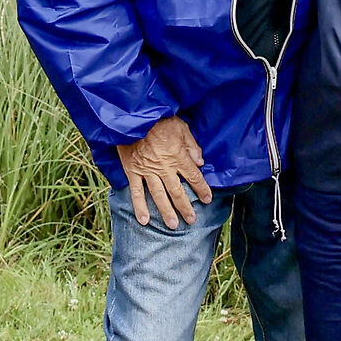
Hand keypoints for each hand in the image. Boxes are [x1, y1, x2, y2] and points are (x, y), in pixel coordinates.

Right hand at [117, 115, 212, 229]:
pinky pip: (136, 192)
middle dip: (186, 207)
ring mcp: (147, 171)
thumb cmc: (158, 119)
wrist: (133, 115)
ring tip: (173, 225)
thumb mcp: (181, 127)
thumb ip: (191, 145)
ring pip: (159, 196)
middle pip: (177, 191)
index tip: (208, 199)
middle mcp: (164, 167)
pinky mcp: (132, 171)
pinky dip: (139, 207)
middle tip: (191, 220)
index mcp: (178, 156)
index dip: (202, 189)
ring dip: (166, 211)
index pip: (194, 177)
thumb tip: (200, 162)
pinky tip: (144, 220)